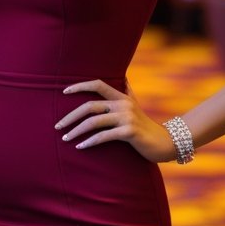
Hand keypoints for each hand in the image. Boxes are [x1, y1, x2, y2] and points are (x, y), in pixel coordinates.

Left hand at [55, 79, 177, 162]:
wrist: (166, 142)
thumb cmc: (146, 126)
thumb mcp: (137, 106)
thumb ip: (128, 93)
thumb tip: (124, 78)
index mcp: (122, 97)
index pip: (98, 84)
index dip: (79, 86)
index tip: (63, 92)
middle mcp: (123, 104)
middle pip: (90, 106)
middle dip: (70, 116)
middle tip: (58, 126)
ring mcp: (127, 117)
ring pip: (94, 122)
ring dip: (76, 131)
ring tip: (65, 138)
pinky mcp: (130, 132)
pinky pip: (104, 136)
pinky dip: (90, 142)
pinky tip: (81, 147)